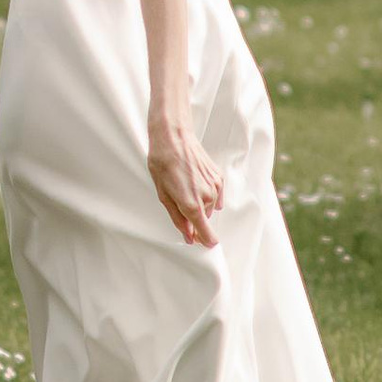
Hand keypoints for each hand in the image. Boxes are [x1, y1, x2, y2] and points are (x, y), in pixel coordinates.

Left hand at [148, 112, 222, 248]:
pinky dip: (207, 195)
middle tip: (177, 201)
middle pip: (204, 219)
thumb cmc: (163, 164)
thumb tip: (188, 234)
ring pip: (210, 207)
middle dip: (193, 217)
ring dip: (200, 204)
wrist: (173, 137)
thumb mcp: (163, 195)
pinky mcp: (218, 178)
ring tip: (183, 187)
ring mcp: (215, 187)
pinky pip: (216, 195)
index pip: (206, 233)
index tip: (202, 243)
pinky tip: (194, 184)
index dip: (204, 240)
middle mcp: (207, 197)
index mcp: (191, 205)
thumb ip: (178, 218)